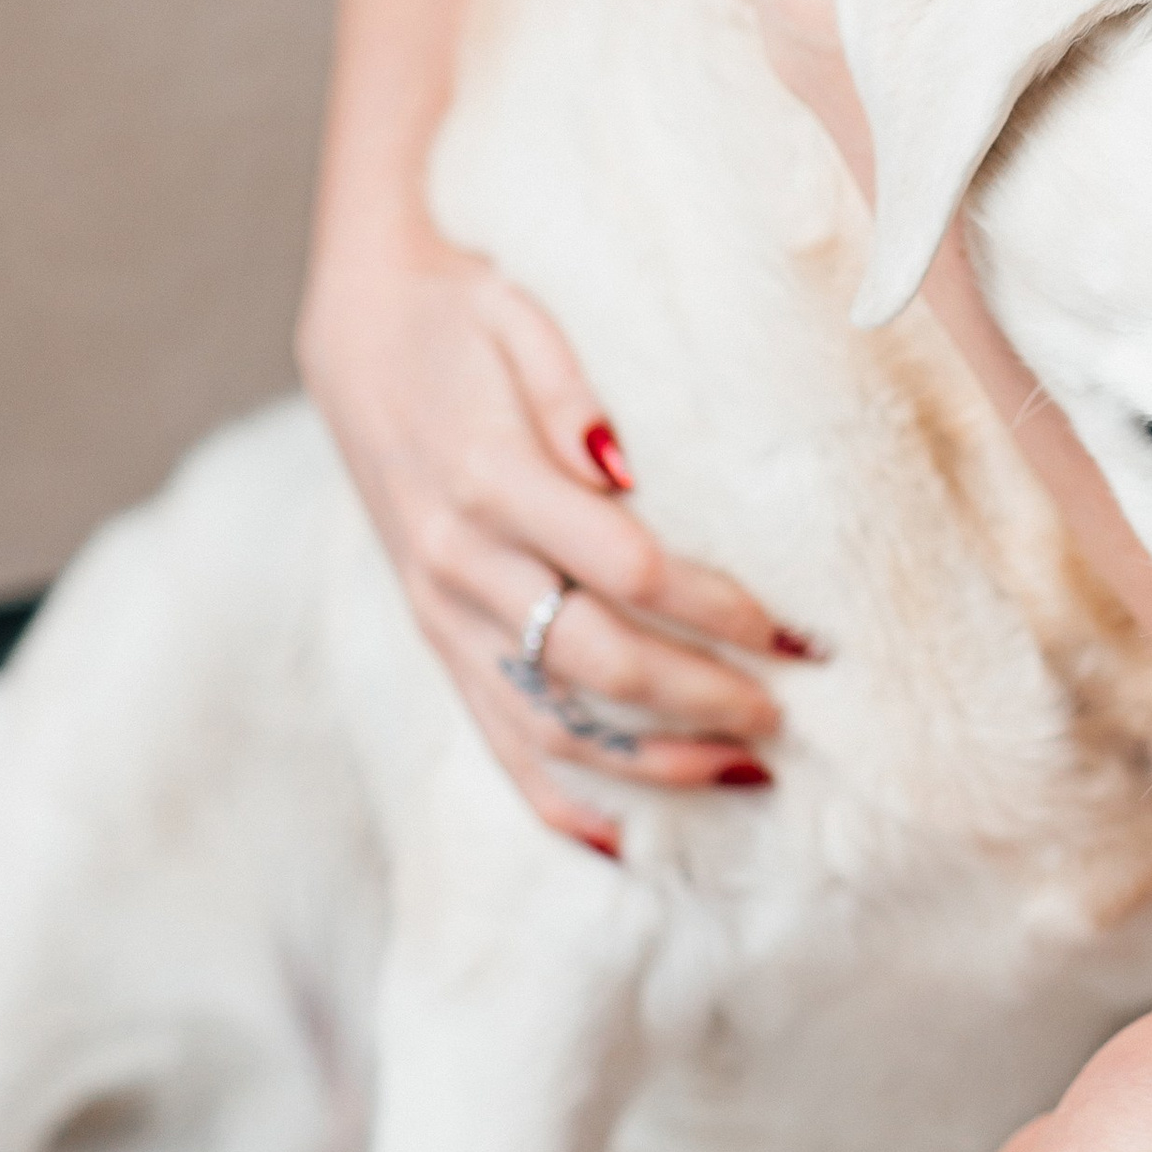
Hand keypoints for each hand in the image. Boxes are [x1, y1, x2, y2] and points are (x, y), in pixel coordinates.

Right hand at [299, 233, 807, 844]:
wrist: (356, 331)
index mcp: (490, 477)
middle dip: (702, 696)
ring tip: (742, 775)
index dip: (718, 608)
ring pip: (548, 720)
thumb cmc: (460, 312)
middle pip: (598, 659)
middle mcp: (459, 559)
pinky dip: (554, 797)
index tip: (796, 629)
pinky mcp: (433, 633)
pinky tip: (620, 839)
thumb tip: (627, 468)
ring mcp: (440, 609)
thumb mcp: (519, 314)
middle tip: (787, 712)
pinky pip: (493, 735)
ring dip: (649, 761)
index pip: (628, 569)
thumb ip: (574, 393)